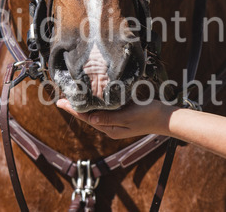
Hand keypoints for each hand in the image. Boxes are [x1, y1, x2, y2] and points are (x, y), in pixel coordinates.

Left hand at [56, 97, 176, 139]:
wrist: (165, 118)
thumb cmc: (148, 115)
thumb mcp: (128, 116)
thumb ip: (109, 117)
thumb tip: (90, 118)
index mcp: (111, 129)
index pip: (87, 118)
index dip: (73, 110)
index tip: (60, 102)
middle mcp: (111, 127)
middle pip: (88, 116)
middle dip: (75, 107)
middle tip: (62, 97)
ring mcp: (116, 121)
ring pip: (95, 113)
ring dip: (84, 105)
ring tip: (73, 96)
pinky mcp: (122, 115)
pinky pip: (104, 109)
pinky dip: (96, 103)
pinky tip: (92, 96)